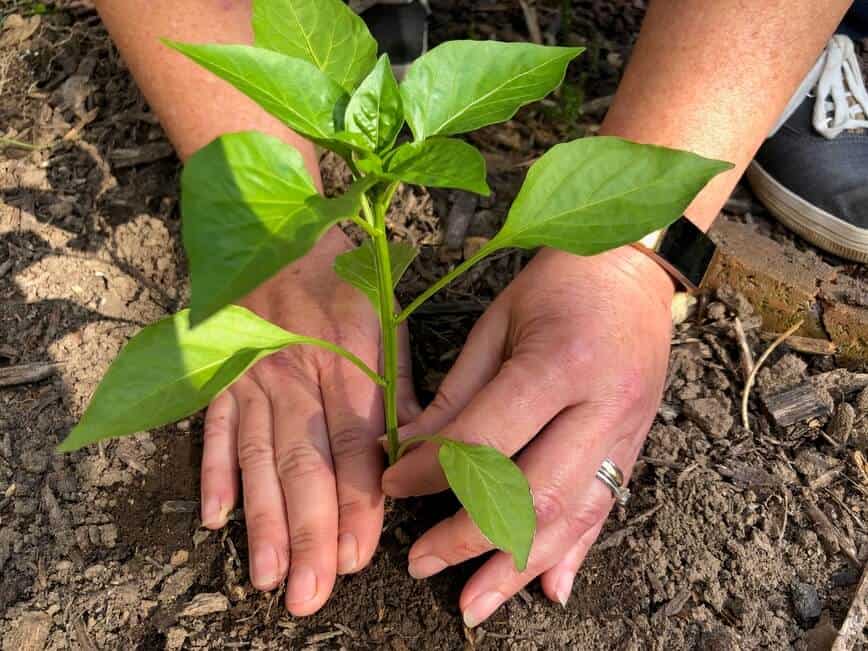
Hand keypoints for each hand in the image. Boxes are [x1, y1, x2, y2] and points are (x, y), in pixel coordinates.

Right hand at [199, 227, 418, 615]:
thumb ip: (401, 386)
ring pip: (256, 456)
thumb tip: (423, 449)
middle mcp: (296, 374)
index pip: (353, 443)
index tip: (357, 555)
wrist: (278, 231)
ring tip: (267, 576)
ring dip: (262, 518)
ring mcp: (252, 376)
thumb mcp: (386, 320)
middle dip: (307, 531)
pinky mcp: (220, 374)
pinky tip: (215, 519)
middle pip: (302, 461)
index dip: (355, 500)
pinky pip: (212, 426)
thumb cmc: (343, 279)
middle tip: (310, 592)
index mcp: (346, 360)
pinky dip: (211, 472)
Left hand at [382, 245, 674, 625]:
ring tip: (474, 604)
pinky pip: (605, 509)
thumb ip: (457, 394)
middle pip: (534, 495)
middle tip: (421, 564)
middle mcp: (602, 406)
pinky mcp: (637, 444)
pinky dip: (575, 553)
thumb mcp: (497, 323)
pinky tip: (548, 589)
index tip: (392, 485)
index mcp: (560, 363)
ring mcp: (628, 431)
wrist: (634, 265)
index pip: (486, 439)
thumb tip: (408, 450)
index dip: (432, 471)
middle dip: (470, 539)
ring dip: (519, 568)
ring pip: (572, 517)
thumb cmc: (557, 282)